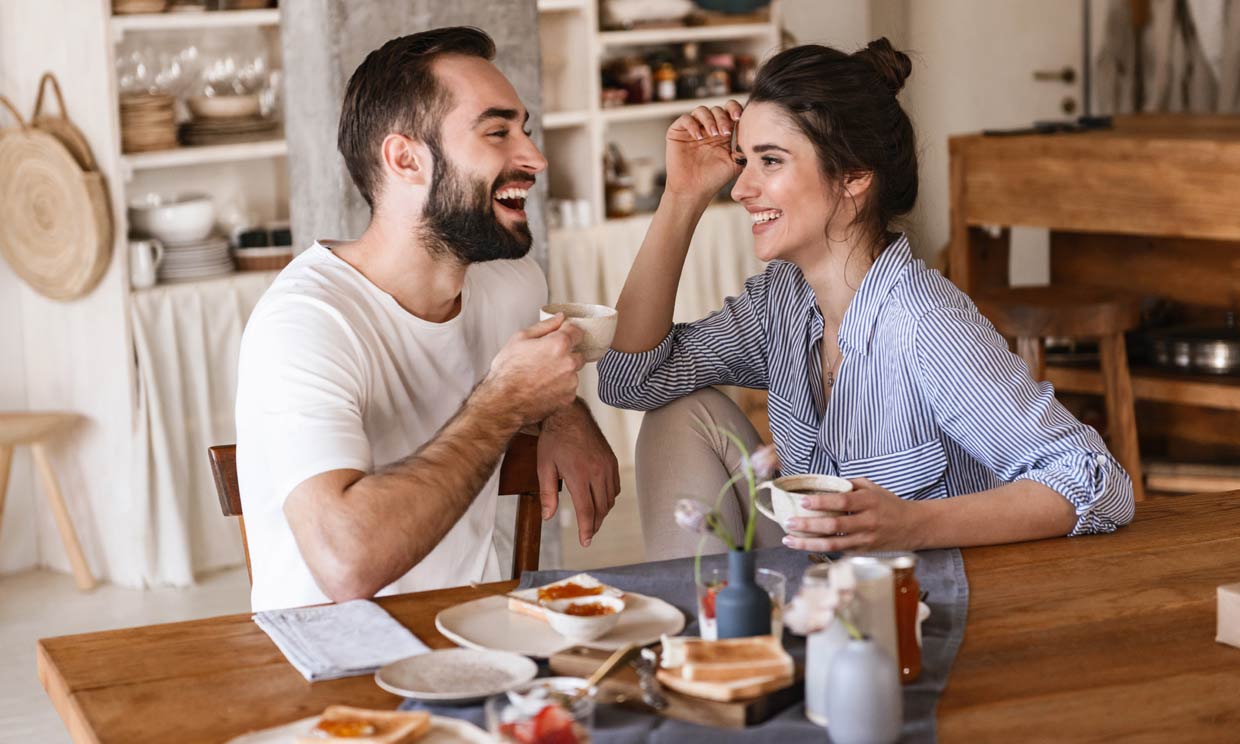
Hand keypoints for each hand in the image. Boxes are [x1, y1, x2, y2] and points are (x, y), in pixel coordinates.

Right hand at [482, 314, 583, 424]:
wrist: (502, 402)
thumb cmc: (507, 372)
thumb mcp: (520, 339)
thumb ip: (544, 326)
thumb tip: (560, 318)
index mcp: (559, 344)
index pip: (577, 331)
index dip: (568, 332)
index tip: (561, 336)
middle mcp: (569, 363)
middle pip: (578, 353)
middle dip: (566, 354)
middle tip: (546, 359)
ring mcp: (570, 382)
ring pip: (573, 372)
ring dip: (563, 372)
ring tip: (541, 376)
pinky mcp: (568, 398)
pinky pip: (569, 388)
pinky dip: (560, 387)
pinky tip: (543, 387)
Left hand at [536, 402, 619, 546]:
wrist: (568, 414)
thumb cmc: (553, 440)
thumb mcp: (544, 467)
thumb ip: (547, 494)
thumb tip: (548, 517)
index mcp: (579, 474)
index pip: (587, 510)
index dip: (586, 529)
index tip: (585, 542)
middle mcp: (597, 471)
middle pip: (601, 508)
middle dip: (595, 524)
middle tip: (588, 534)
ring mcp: (607, 465)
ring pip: (610, 499)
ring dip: (602, 512)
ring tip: (592, 519)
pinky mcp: (612, 460)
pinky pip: (615, 486)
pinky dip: (609, 497)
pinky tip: (599, 500)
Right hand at [663, 100, 743, 200]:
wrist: (693, 190)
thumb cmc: (713, 179)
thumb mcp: (735, 163)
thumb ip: (744, 148)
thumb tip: (756, 136)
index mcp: (722, 133)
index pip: (729, 111)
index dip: (734, 109)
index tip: (739, 117)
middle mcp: (707, 128)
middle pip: (717, 109)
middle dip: (723, 118)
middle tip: (725, 132)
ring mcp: (692, 129)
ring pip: (701, 110)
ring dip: (710, 120)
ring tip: (713, 134)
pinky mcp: (677, 132)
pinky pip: (685, 119)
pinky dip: (693, 124)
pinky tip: (699, 137)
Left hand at [780, 478, 922, 551]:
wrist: (914, 526)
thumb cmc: (889, 504)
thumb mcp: (872, 488)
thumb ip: (848, 485)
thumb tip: (822, 482)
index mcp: (869, 502)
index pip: (842, 501)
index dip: (822, 502)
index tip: (803, 501)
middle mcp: (868, 522)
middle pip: (834, 525)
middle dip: (808, 525)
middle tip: (788, 523)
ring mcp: (866, 539)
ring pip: (834, 544)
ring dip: (809, 543)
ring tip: (789, 540)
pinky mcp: (864, 552)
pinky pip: (839, 552)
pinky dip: (821, 550)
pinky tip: (804, 546)